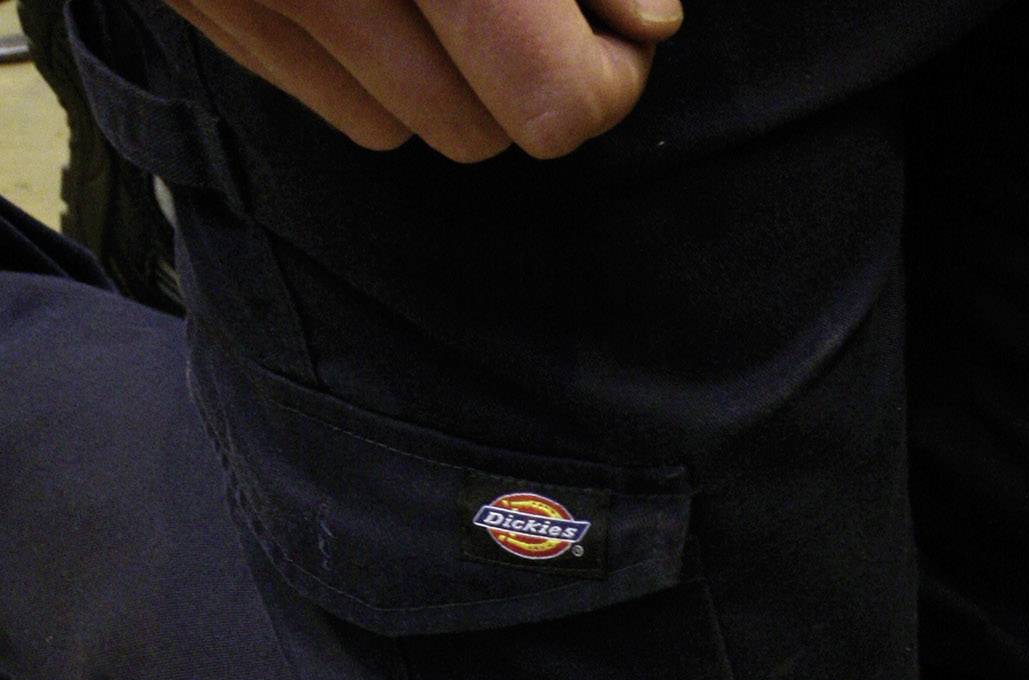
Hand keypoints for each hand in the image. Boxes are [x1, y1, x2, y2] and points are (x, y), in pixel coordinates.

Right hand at [161, 0, 681, 161]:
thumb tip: (646, 23)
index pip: (554, 102)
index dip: (608, 71)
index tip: (623, 18)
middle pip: (482, 136)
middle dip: (533, 80)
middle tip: (551, 6)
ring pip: (405, 129)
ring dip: (450, 75)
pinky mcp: (200, 4)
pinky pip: (327, 95)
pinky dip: (368, 58)